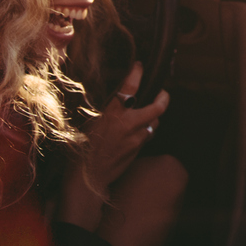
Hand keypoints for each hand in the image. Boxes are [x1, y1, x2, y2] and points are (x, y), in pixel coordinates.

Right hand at [60, 64, 166, 229]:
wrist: (88, 177)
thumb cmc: (81, 150)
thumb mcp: (89, 123)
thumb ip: (106, 111)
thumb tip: (115, 102)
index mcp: (113, 114)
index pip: (130, 88)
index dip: (137, 73)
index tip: (139, 67)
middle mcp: (129, 125)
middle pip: (158, 106)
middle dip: (163, 97)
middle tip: (162, 92)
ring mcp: (136, 139)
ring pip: (155, 122)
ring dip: (154, 116)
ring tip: (148, 112)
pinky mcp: (138, 150)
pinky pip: (147, 136)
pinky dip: (146, 130)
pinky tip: (138, 131)